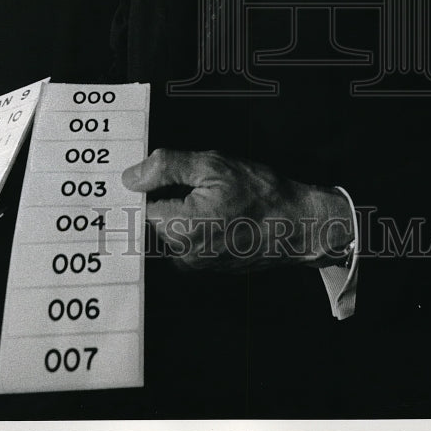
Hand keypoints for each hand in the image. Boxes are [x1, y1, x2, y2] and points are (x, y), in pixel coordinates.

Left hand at [122, 148, 352, 271]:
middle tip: (192, 181)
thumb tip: (132, 176)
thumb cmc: (262, 195)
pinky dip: (192, 222)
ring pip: (167, 229)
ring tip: (209, 194)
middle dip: (163, 196)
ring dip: (178, 209)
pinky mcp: (205, 265)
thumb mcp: (213, 166)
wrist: (298, 226)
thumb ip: (168, 167)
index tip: (160, 172)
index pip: (137, 204)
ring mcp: (194, 263)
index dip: (147, 183)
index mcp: (179, 229)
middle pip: (150, 219)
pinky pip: (184, 240)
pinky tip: (215, 209)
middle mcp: (182, 253)